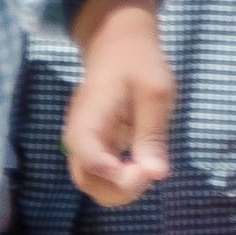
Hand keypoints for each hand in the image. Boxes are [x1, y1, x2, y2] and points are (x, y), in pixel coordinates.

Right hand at [63, 0, 172, 205]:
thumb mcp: (155, 94)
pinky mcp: (96, 144)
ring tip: (148, 169)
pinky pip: (102, 172)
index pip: (90, 159)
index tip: (147, 174)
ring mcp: (86, 141)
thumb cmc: (138, 63)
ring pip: (92, 182)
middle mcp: (80, 135)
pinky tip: (142, 164)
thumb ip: (152, 135)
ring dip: (121, 188)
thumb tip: (156, 175)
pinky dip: (121, 179)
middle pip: (87, 180)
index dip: (116, 176)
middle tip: (150, 173)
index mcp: (89, 118)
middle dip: (119, 190)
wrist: (118, 44)